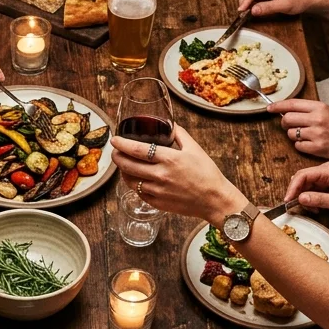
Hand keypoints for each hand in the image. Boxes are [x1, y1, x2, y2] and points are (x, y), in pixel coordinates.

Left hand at [110, 123, 242, 221]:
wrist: (214, 200)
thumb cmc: (207, 173)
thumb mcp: (195, 148)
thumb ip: (179, 134)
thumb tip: (169, 124)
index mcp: (169, 159)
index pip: (137, 150)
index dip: (122, 144)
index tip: (114, 140)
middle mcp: (161, 176)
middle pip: (128, 165)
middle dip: (117, 157)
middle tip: (115, 151)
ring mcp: (157, 191)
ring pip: (130, 180)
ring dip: (123, 171)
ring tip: (123, 164)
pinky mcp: (157, 203)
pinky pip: (139, 193)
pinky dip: (134, 184)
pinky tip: (135, 178)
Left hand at [273, 98, 328, 162]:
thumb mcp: (326, 111)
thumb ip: (307, 110)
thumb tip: (285, 110)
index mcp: (319, 107)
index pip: (292, 104)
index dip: (278, 106)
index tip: (269, 108)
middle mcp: (317, 119)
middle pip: (287, 119)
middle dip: (285, 123)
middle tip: (290, 125)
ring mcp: (316, 134)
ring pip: (291, 134)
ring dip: (293, 135)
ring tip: (305, 135)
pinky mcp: (316, 148)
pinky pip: (297, 146)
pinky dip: (300, 145)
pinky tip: (310, 144)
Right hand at [284, 163, 328, 218]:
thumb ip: (319, 199)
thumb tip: (300, 198)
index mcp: (327, 171)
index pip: (302, 175)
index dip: (293, 188)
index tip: (288, 200)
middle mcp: (324, 171)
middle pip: (300, 179)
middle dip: (296, 194)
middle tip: (295, 206)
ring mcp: (323, 178)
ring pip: (303, 186)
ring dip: (304, 199)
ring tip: (313, 209)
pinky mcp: (323, 184)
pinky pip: (309, 191)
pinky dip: (309, 200)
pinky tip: (316, 208)